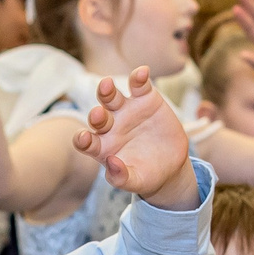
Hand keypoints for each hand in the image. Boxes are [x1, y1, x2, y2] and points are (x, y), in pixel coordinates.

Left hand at [73, 68, 195, 207]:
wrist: (170, 165)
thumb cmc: (147, 175)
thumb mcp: (135, 182)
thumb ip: (121, 178)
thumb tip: (111, 163)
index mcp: (102, 147)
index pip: (86, 142)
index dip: (82, 139)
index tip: (84, 139)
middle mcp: (110, 126)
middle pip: (97, 117)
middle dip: (96, 115)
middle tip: (98, 113)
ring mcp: (126, 111)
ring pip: (111, 97)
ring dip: (107, 90)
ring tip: (107, 84)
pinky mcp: (145, 99)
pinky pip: (138, 85)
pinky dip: (139, 78)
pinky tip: (142, 72)